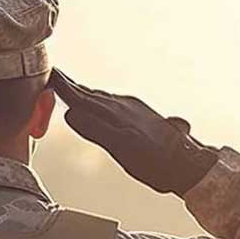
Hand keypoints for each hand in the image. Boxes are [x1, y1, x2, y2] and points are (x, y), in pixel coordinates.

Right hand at [49, 68, 217, 196]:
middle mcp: (124, 108)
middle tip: (54, 77)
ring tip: (71, 89)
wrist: (189, 164)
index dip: (64, 87)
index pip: (82, 97)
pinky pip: (112, 106)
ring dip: (84, 93)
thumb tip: (72, 113)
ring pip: (101, 99)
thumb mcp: (121, 148)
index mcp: (115, 113)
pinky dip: (99, 103)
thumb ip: (96, 129)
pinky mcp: (142, 118)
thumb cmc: (157, 162)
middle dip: (71, 86)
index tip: (50, 74)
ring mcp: (133, 112)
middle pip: (90, 94)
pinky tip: (102, 107)